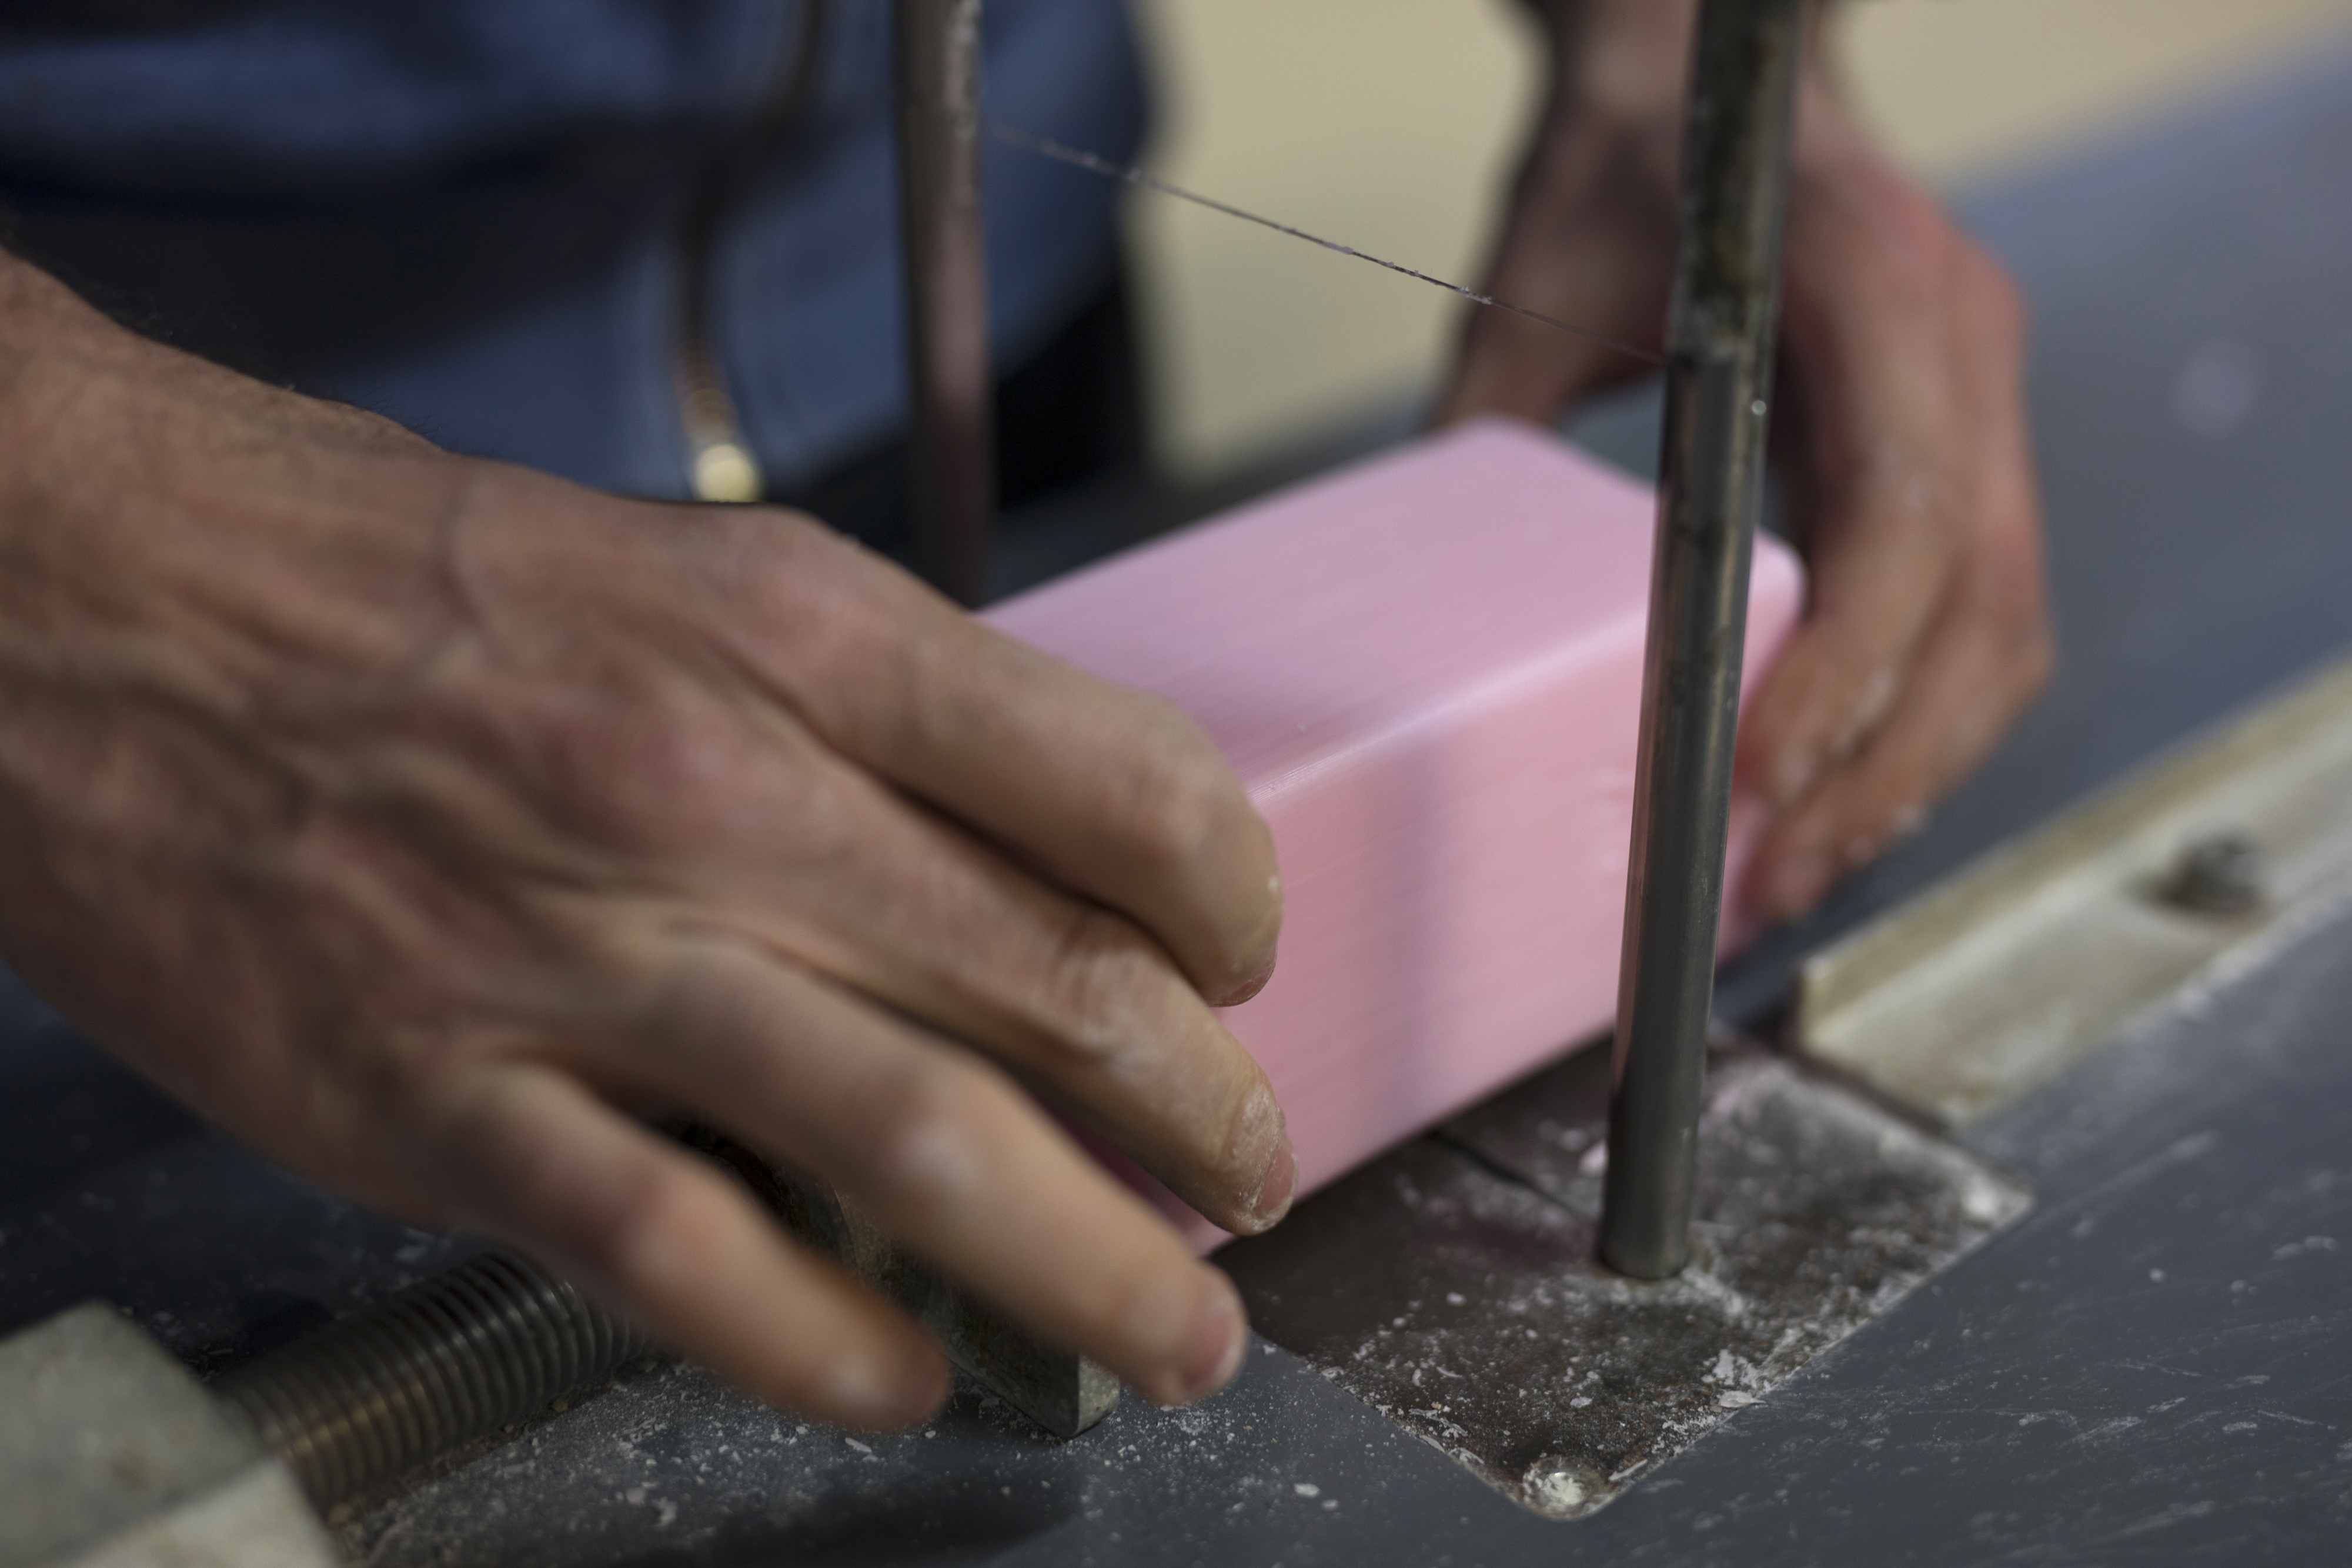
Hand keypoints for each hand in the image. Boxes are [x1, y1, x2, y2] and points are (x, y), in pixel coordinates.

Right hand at [0, 257, 1293, 1426]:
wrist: (88, 601)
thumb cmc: (401, 585)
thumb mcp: (683, 574)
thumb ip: (869, 716)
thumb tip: (1040, 867)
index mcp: (793, 635)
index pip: (1120, 788)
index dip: (1227, 903)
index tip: (1234, 965)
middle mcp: (715, 793)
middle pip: (1056, 988)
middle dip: (1203, 1115)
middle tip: (1254, 1180)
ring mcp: (578, 963)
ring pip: (923, 1149)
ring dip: (1091, 1268)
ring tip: (1181, 1334)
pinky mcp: (442, 1105)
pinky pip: (695, 1262)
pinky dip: (835, 1344)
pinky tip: (913, 1371)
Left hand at [1443, 0, 2052, 920]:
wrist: (1709, 85)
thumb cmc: (1629, 166)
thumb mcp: (1533, 274)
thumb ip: (1488, 422)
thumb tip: (1407, 600)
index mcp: (1876, 285)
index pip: (1904, 505)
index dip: (1847, 658)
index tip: (1758, 770)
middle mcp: (1959, 349)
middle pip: (1980, 601)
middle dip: (1882, 763)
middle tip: (1772, 879)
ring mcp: (1977, 404)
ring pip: (2000, 631)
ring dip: (1908, 770)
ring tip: (1793, 874)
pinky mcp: (1960, 458)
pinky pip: (1976, 617)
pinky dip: (1911, 723)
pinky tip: (1828, 796)